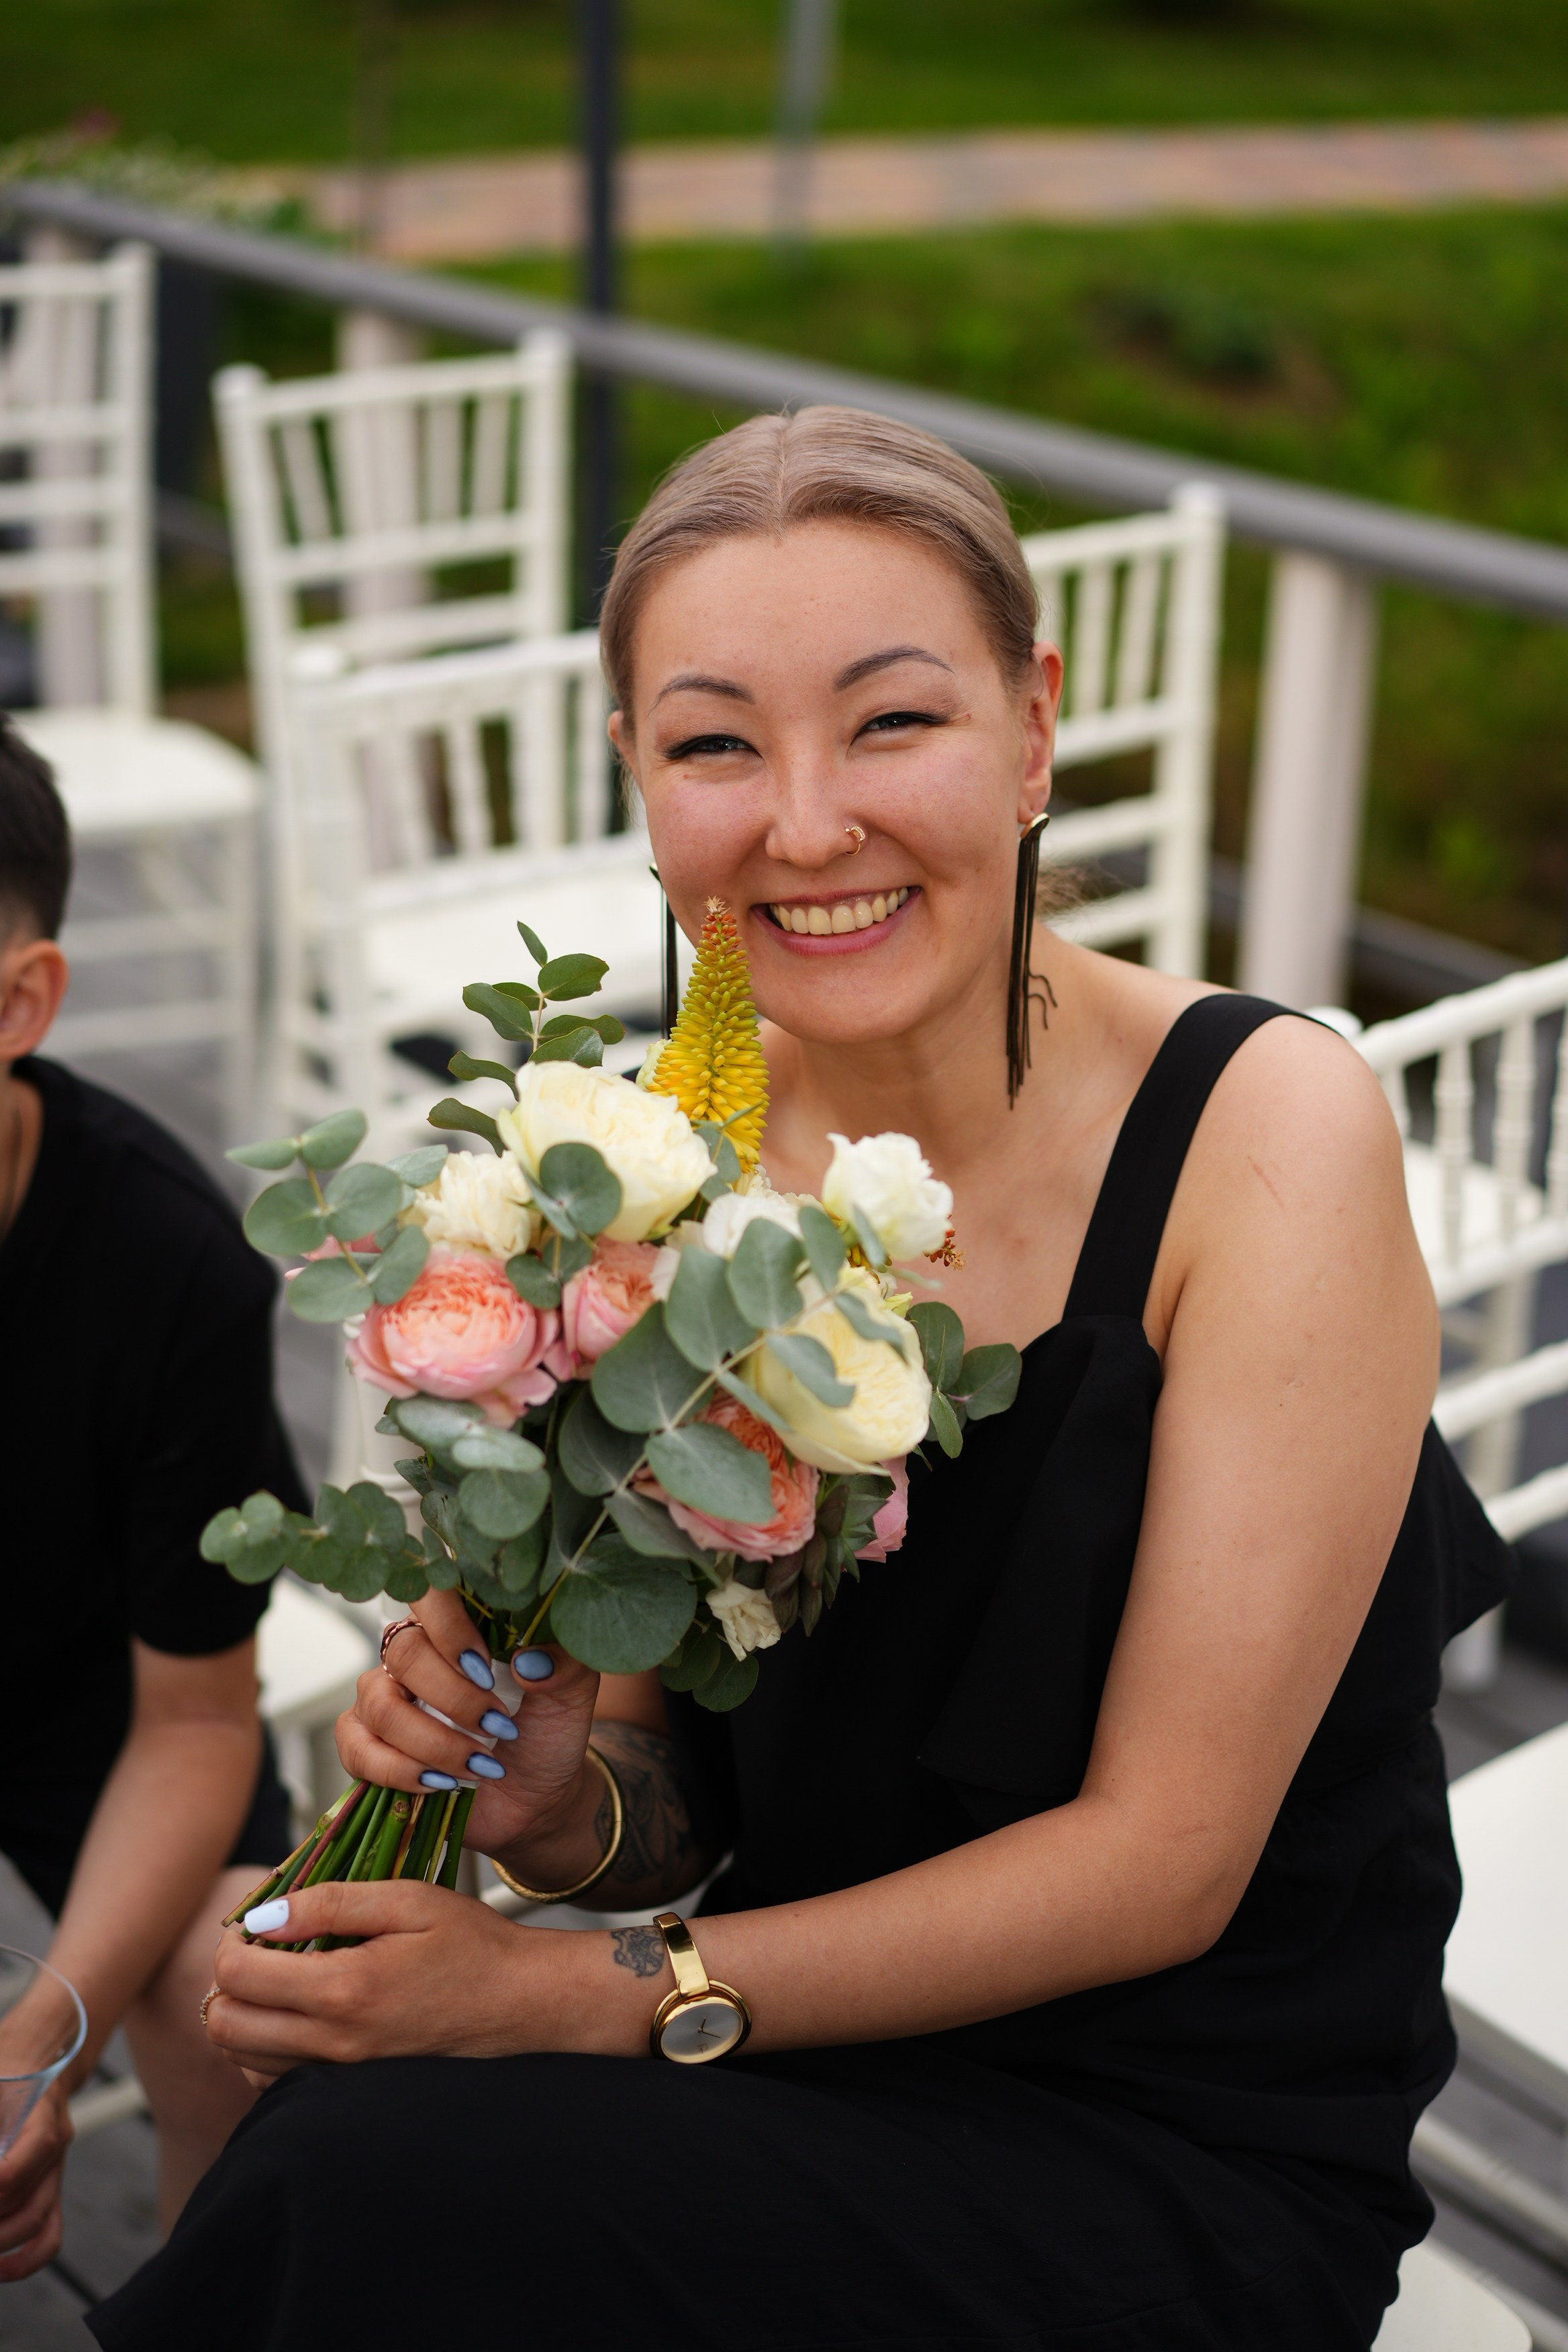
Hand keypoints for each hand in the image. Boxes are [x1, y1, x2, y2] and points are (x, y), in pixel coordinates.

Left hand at [0, 2081, 70, 2281]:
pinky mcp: (49, 2191)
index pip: (26, 2157)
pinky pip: (49, 2236)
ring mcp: (55, 2173)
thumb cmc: (5, 2071)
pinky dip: (25, 2261)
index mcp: (43, 2114)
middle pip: (24, 2202)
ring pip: (35, 2223)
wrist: (38, 2059)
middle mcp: (55, 2149)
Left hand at [202, 1881, 631, 2076]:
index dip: (233, 1941)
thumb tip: (261, 1915)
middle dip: (227, 1982)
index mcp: (343, 1990)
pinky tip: (300, 2011)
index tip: (258, 1922)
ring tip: (281, 1976)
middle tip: (261, 1949)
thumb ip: (331, 1902)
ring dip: (244, 2013)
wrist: (519, 2004)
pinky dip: (266, 2046)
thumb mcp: (407, 1900)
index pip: (237, 1976)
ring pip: (242, 2057)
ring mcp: (339, 2074)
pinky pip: (274, 2079)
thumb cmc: (471, 1945)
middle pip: (224, 2025)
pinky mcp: (348, 2090)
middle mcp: (332, 2043)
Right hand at [339, 1590, 599, 1862]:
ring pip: (381, 1705)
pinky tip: (443, 1782)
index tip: (486, 1670)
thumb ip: (565, 1666)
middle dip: (455, 1699)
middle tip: (497, 1725)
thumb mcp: (572, 1696)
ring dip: (435, 1742)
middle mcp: (413, 1654)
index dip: (450, 1628)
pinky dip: (402, 1771)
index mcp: (459, 1627)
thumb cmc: (547, 1735)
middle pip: (405, 1653)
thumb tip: (530, 1660)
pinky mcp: (365, 1745)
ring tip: (480, 1763)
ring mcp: (382, 1699)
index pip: (429, 1594)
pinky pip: (358, 1750)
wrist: (535, 1799)